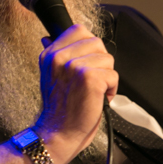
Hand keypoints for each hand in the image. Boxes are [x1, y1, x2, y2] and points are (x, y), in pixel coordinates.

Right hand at [35, 24, 118, 163]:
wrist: (58, 133)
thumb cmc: (59, 109)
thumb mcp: (49, 75)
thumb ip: (55, 55)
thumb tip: (50, 36)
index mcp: (50, 54)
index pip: (79, 30)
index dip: (90, 47)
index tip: (86, 64)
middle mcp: (60, 57)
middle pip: (97, 43)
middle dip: (100, 63)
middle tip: (90, 82)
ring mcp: (75, 66)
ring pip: (108, 59)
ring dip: (106, 78)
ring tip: (94, 92)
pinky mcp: (90, 79)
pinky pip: (113, 75)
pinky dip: (111, 90)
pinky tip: (99, 99)